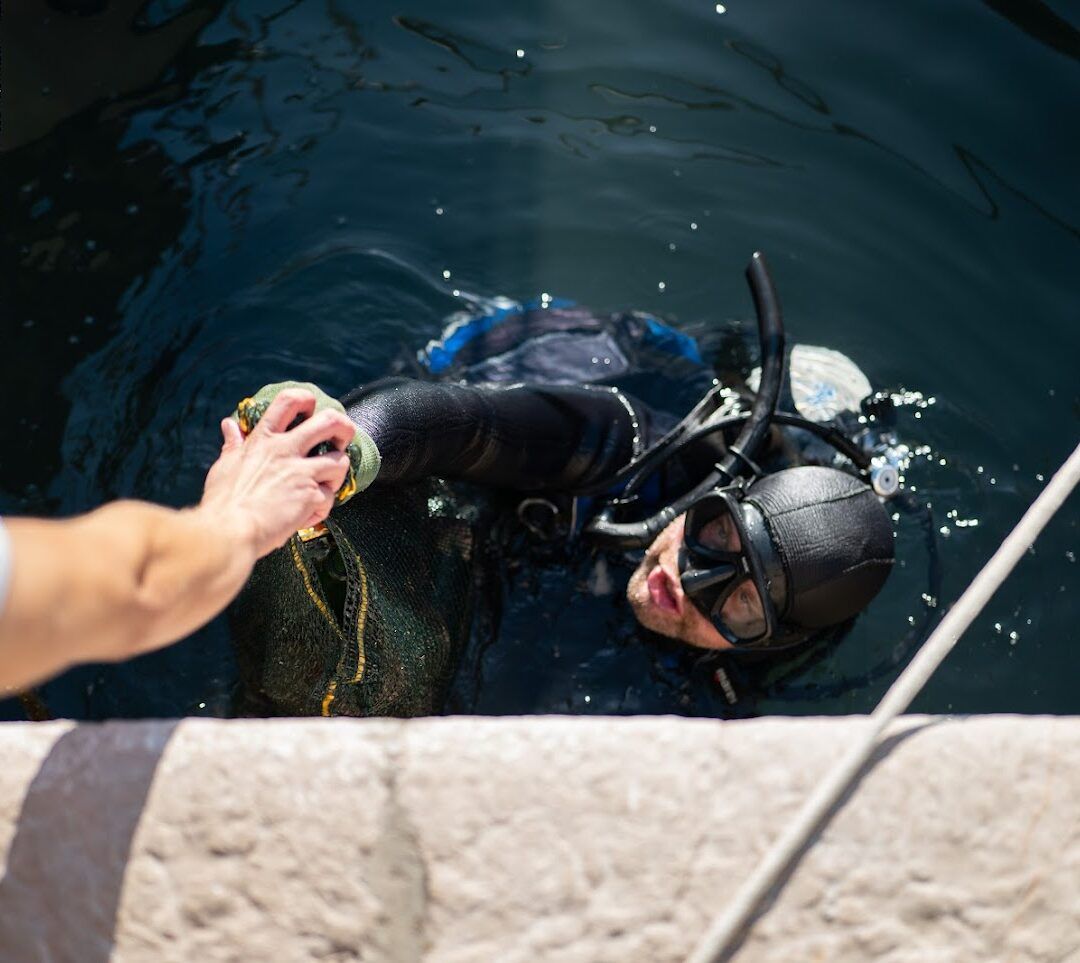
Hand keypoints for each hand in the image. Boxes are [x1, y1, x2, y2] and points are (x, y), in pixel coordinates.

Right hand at [200, 388, 355, 558]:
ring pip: (340, 461)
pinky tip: (306, 515)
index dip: (307, 399)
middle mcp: (285, 450)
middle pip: (329, 421)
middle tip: (343, 437)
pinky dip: (321, 509)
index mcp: (263, 440)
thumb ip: (233, 445)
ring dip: (338, 473)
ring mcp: (301, 472)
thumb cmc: (223, 503)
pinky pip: (329, 498)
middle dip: (344, 426)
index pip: (289, 402)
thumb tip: (229, 426)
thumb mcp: (224, 466)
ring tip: (325, 484)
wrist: (229, 532)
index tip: (312, 409)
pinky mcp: (311, 495)